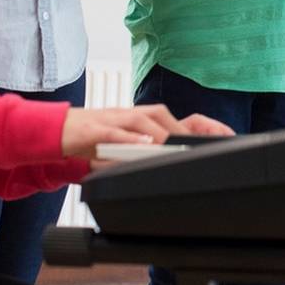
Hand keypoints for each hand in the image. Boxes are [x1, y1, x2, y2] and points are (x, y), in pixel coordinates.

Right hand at [61, 105, 232, 158]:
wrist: (56, 131)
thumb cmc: (92, 142)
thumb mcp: (124, 150)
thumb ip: (147, 156)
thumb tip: (175, 169)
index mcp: (140, 121)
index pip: (176, 119)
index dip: (203, 126)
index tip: (227, 136)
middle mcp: (130, 116)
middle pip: (163, 116)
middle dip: (185, 130)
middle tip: (203, 148)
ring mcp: (112, 120)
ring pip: (142, 120)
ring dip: (160, 134)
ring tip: (176, 148)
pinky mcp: (93, 129)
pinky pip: (114, 132)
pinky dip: (129, 138)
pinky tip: (142, 145)